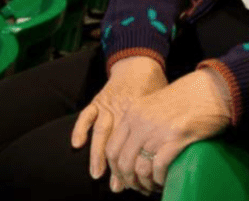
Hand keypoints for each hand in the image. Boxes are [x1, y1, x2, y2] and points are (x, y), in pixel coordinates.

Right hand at [70, 56, 167, 187]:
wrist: (140, 63)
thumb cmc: (155, 86)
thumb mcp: (162, 105)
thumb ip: (161, 127)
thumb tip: (170, 154)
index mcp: (140, 113)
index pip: (136, 143)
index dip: (136, 162)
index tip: (138, 180)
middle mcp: (123, 110)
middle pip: (118, 142)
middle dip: (117, 166)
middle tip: (118, 185)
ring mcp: (108, 105)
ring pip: (101, 132)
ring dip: (97, 154)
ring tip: (97, 173)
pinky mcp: (98, 100)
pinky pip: (86, 115)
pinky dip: (80, 129)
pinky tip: (77, 144)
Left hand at [104, 69, 232, 194]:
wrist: (213, 88)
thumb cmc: (188, 97)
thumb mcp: (155, 105)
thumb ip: (141, 122)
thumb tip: (134, 151)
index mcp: (133, 112)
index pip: (112, 148)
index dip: (116, 169)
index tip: (124, 178)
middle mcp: (141, 121)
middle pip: (123, 162)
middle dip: (129, 181)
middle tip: (139, 187)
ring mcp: (158, 130)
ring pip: (140, 168)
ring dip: (145, 183)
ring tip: (152, 187)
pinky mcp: (176, 137)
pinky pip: (159, 167)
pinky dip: (159, 179)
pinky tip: (163, 181)